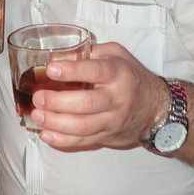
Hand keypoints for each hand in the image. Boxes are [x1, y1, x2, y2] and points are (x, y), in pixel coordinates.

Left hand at [29, 42, 167, 151]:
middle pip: (87, 103)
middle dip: (58, 102)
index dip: (72, 70)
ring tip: (37, 116)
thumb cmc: (131, 76)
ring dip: (56, 123)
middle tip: (38, 97)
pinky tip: (46, 134)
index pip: (96, 71)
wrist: (156, 107)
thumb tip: (59, 55)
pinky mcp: (107, 136)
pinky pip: (83, 142)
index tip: (51, 69)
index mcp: (118, 73)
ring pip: (83, 126)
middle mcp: (117, 98)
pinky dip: (63, 140)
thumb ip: (90, 52)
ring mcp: (112, 120)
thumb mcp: (116, 55)